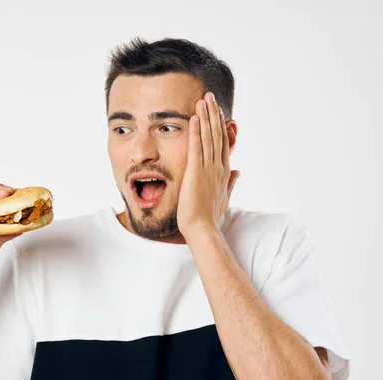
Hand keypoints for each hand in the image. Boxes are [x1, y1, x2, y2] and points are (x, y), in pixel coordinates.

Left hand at [177, 92, 239, 237]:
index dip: (220, 126)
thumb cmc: (210, 216)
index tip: (218, 112)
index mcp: (223, 171)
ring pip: (209, 137)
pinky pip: (197, 147)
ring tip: (204, 99)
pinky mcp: (197, 171)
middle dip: (214, 114)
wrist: (203, 228)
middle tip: (210, 96)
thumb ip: (231, 182)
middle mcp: (218, 166)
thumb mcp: (224, 196)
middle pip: (217, 135)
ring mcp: (209, 168)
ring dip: (206, 117)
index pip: (222, 143)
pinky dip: (197, 131)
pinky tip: (195, 117)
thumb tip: (238, 172)